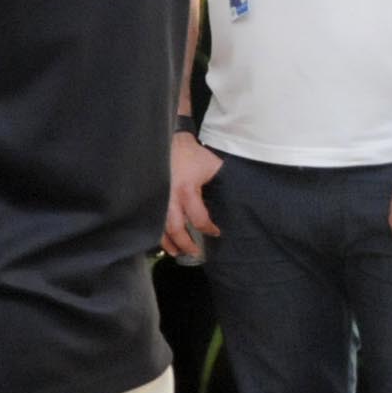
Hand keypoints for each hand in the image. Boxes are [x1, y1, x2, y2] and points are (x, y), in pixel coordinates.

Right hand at [160, 131, 222, 259]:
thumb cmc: (191, 154)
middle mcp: (170, 198)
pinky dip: (157, 231)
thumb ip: (222, 181)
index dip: (209, 229)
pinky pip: (152, 219)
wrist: (167, 140)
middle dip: (185, 243)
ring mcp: (157, 198)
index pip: (199, 219)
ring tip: (176, 252)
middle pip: (176, 228)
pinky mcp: (150, 197)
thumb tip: (241, 195)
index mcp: (188, 190)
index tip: (215, 232)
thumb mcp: (212, 166)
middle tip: (194, 252)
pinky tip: (162, 239)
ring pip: (160, 227)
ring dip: (168, 242)